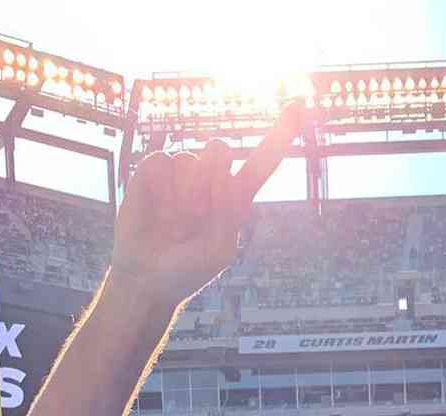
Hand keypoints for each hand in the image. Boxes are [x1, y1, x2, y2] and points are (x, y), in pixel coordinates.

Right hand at [109, 103, 305, 311]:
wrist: (148, 279)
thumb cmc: (187, 268)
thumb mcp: (220, 250)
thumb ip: (229, 213)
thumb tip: (221, 173)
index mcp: (233, 197)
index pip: (260, 162)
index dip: (279, 135)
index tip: (298, 106)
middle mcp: (209, 179)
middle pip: (219, 148)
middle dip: (209, 177)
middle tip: (198, 214)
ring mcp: (180, 173)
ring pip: (189, 160)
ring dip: (183, 195)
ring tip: (175, 224)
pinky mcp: (153, 172)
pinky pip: (161, 161)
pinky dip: (161, 191)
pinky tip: (158, 212)